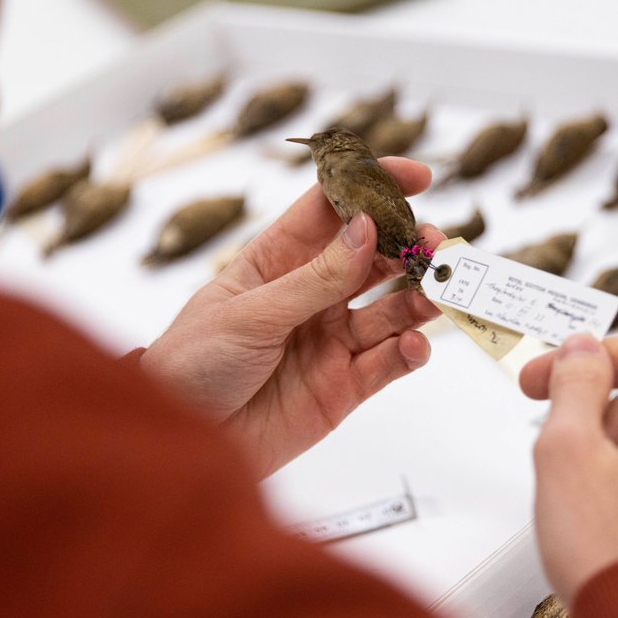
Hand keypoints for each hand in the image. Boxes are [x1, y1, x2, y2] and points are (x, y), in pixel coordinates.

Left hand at [141, 157, 443, 477]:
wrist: (182, 442)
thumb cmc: (194, 363)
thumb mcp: (251, 314)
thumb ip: (315, 278)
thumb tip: (366, 228)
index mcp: (278, 261)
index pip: (332, 209)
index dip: (374, 186)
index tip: (418, 175)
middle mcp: (311, 295)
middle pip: (374, 258)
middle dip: (409, 247)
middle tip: (435, 247)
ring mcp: (330, 340)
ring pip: (390, 310)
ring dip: (416, 300)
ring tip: (433, 298)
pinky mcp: (343, 386)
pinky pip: (388, 363)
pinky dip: (408, 352)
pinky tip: (414, 346)